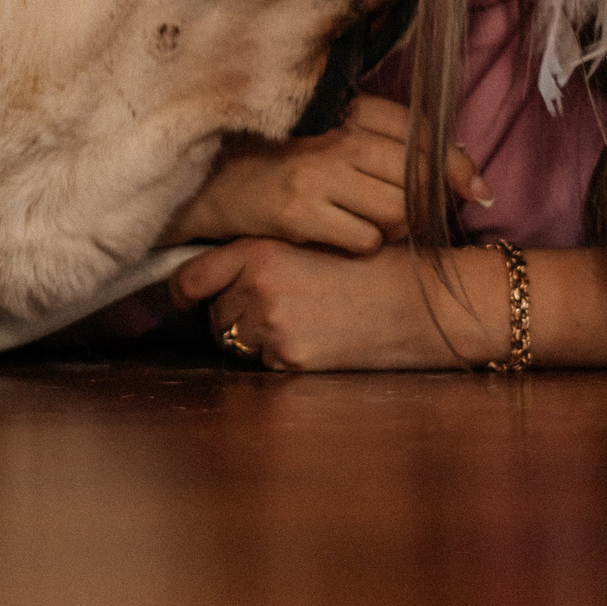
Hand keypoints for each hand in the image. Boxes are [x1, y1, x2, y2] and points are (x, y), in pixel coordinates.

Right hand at [160, 94, 492, 253]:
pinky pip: (365, 240)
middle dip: (421, 205)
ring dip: (392, 227)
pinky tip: (339, 237)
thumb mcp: (327, 133)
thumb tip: (464, 175)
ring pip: (396, 212)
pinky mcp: (298, 212)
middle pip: (416, 179)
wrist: (204, 180)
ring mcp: (315, 174)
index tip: (478, 191)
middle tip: (409, 217)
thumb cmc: (273, 157)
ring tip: (366, 223)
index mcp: (344, 108)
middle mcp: (333, 136)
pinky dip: (362, 245)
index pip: (422, 135)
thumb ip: (384, 141)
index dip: (458, 168)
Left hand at [174, 239, 507, 370]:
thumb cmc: (375, 266)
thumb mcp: (313, 243)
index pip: (193, 277)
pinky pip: (265, 363)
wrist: (423, 301)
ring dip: (253, 337)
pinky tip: (315, 341)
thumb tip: (226, 274)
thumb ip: (265, 256)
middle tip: (273, 308)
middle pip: (214, 312)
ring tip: (298, 323)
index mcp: (261, 250)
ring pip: (236, 341)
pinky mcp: (293, 359)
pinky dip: (280, 357)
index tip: (184, 297)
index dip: (184, 290)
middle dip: (232, 312)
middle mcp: (258, 287)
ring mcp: (273, 326)